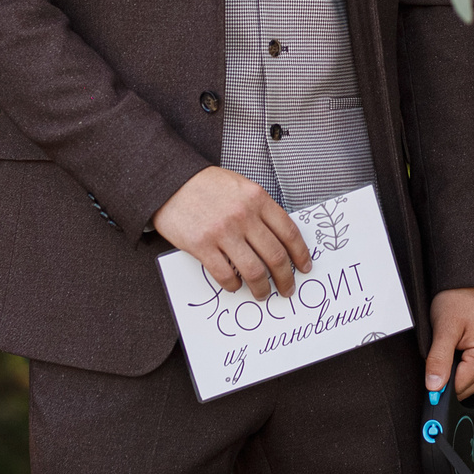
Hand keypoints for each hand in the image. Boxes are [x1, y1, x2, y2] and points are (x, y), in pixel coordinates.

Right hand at [153, 166, 312, 299]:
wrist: (170, 180)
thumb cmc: (205, 185)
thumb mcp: (241, 187)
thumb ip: (260, 209)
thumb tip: (278, 239)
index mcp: (257, 198)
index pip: (289, 232)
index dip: (301, 254)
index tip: (304, 267)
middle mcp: (244, 215)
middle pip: (275, 256)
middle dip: (285, 278)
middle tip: (287, 288)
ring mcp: (223, 231)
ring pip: (254, 270)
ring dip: (261, 288)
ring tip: (262, 293)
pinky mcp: (202, 245)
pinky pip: (225, 275)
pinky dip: (233, 285)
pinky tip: (235, 285)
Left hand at [426, 287, 473, 399]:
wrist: (471, 283)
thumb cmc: (457, 299)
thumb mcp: (442, 328)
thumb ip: (438, 360)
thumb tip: (434, 389)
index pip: (460, 387)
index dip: (441, 383)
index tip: (432, 370)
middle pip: (467, 388)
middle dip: (451, 375)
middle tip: (446, 349)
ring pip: (473, 383)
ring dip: (459, 371)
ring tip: (455, 346)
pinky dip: (467, 367)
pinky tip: (463, 349)